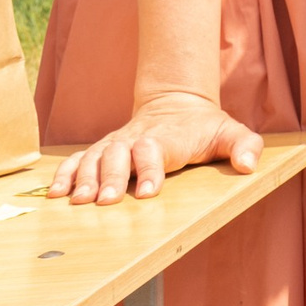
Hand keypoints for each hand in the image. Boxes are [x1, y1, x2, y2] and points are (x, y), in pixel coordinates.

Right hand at [47, 89, 260, 205]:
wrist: (177, 104)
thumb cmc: (204, 127)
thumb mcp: (231, 132)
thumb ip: (245, 145)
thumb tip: (249, 165)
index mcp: (167, 138)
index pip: (155, 150)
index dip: (149, 169)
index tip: (147, 192)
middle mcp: (136, 139)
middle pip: (118, 155)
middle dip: (111, 178)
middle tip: (105, 201)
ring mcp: (115, 144)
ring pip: (94, 158)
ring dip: (84, 179)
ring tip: (79, 202)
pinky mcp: (100, 150)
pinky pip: (77, 160)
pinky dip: (65, 174)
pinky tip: (56, 194)